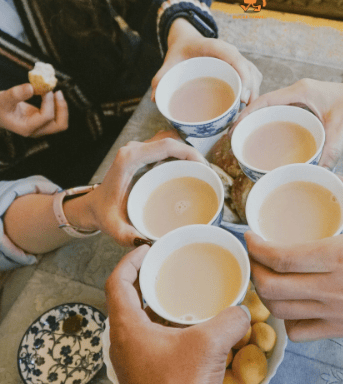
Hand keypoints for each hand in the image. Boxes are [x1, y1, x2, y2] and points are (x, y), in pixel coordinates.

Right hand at [0, 84, 67, 136]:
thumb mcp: (2, 99)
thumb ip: (15, 94)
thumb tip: (31, 87)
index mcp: (27, 128)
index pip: (46, 117)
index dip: (49, 102)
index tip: (46, 88)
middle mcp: (36, 131)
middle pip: (60, 125)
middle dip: (62, 108)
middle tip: (57, 92)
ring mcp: (41, 128)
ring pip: (61, 123)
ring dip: (62, 108)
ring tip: (57, 93)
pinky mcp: (42, 123)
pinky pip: (57, 118)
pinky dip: (58, 107)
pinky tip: (52, 95)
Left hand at [66, 130, 205, 245]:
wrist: (94, 207)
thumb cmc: (105, 214)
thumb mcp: (113, 227)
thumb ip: (127, 235)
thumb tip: (148, 243)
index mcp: (129, 159)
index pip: (165, 145)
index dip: (189, 152)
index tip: (204, 167)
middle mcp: (134, 149)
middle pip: (170, 140)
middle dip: (193, 153)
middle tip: (207, 173)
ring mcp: (138, 150)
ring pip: (169, 141)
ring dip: (187, 152)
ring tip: (201, 172)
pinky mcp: (143, 154)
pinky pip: (166, 148)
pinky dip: (180, 155)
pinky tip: (189, 170)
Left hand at [106, 246, 249, 383]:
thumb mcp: (210, 346)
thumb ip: (231, 320)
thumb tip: (242, 311)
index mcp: (128, 326)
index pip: (117, 281)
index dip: (130, 260)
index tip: (147, 248)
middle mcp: (123, 338)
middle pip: (126, 296)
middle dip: (145, 276)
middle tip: (166, 264)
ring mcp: (131, 354)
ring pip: (136, 315)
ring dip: (153, 299)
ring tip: (176, 289)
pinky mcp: (143, 366)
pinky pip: (147, 332)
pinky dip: (161, 319)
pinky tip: (185, 322)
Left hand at [151, 18, 261, 104]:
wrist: (187, 40)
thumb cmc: (180, 52)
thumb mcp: (169, 62)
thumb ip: (161, 78)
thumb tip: (155, 99)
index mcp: (214, 47)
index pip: (233, 57)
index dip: (242, 74)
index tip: (243, 95)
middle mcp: (230, 52)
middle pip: (249, 69)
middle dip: (251, 90)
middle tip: (245, 110)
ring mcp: (237, 60)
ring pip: (254, 75)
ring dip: (254, 93)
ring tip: (248, 112)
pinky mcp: (240, 68)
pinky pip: (252, 79)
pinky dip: (253, 92)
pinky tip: (247, 109)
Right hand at [232, 78, 342, 169]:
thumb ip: (330, 148)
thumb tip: (317, 172)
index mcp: (301, 92)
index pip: (265, 101)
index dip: (246, 115)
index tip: (234, 130)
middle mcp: (300, 96)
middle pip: (267, 110)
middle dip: (252, 125)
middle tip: (240, 145)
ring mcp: (307, 105)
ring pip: (279, 118)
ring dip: (267, 132)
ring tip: (255, 151)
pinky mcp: (314, 115)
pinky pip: (292, 125)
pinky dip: (284, 137)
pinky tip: (282, 153)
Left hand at [246, 177, 342, 341]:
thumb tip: (334, 177)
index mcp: (340, 255)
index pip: (281, 257)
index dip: (256, 248)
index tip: (250, 237)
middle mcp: (332, 287)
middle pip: (271, 287)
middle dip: (254, 270)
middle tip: (256, 256)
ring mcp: (334, 312)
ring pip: (279, 311)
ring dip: (265, 294)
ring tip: (267, 277)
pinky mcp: (340, 329)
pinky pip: (299, 332)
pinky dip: (286, 320)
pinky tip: (291, 304)